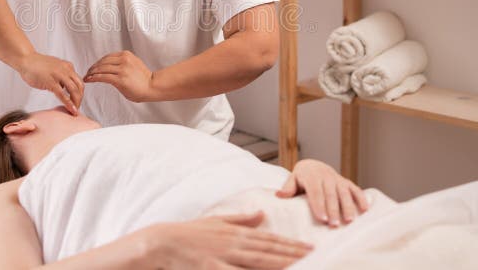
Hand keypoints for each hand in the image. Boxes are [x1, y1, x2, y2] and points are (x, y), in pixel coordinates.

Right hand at [16, 53, 83, 114]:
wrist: (26, 60)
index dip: (80, 93)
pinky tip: (70, 109)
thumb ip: (61, 77)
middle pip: (79, 86)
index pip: (79, 81)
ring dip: (76, 102)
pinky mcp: (51, 81)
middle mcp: (66, 70)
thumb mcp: (55, 69)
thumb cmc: (37, 65)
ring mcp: (59, 75)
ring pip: (73, 90)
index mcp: (68, 67)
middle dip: (80, 99)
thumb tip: (64, 88)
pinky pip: (62, 94)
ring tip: (74, 111)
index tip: (78, 101)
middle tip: (77, 107)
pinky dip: (68, 103)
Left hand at [83, 50, 155, 102]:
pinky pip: (103, 77)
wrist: (152, 86)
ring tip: (87, 77)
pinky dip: (94, 78)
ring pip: (101, 69)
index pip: (107, 57)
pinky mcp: (120, 79)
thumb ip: (122, 64)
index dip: (98, 62)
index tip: (93, 67)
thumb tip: (110, 67)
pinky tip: (90, 80)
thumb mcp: (133, 64)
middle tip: (87, 73)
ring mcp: (122, 69)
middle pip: (102, 62)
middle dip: (92, 68)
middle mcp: (124, 60)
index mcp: (126, 55)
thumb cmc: (144, 79)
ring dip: (91, 73)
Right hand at [140, 210, 312, 268]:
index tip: (310, 247)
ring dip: (281, 265)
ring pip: (259, 264)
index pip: (269, 240)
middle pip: (270, 252)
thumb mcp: (216, 221)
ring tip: (302, 266)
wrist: (161, 244)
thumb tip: (262, 214)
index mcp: (235, 234)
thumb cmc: (187, 234)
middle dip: (294, 255)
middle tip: (316, 257)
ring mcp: (224, 260)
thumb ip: (240, 220)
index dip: (291, 244)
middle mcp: (233, 246)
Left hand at [276, 159, 368, 227]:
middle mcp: (326, 177)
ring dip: (347, 207)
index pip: (315, 192)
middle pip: (330, 194)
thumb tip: (279, 195)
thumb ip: (288, 188)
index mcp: (311, 176)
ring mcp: (337, 179)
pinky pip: (355, 189)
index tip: (322, 219)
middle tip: (334, 225)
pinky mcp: (346, 182)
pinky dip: (361, 198)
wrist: (313, 165)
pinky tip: (365, 210)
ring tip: (349, 221)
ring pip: (344, 193)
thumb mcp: (293, 179)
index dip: (319, 205)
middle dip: (333, 210)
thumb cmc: (301, 178)